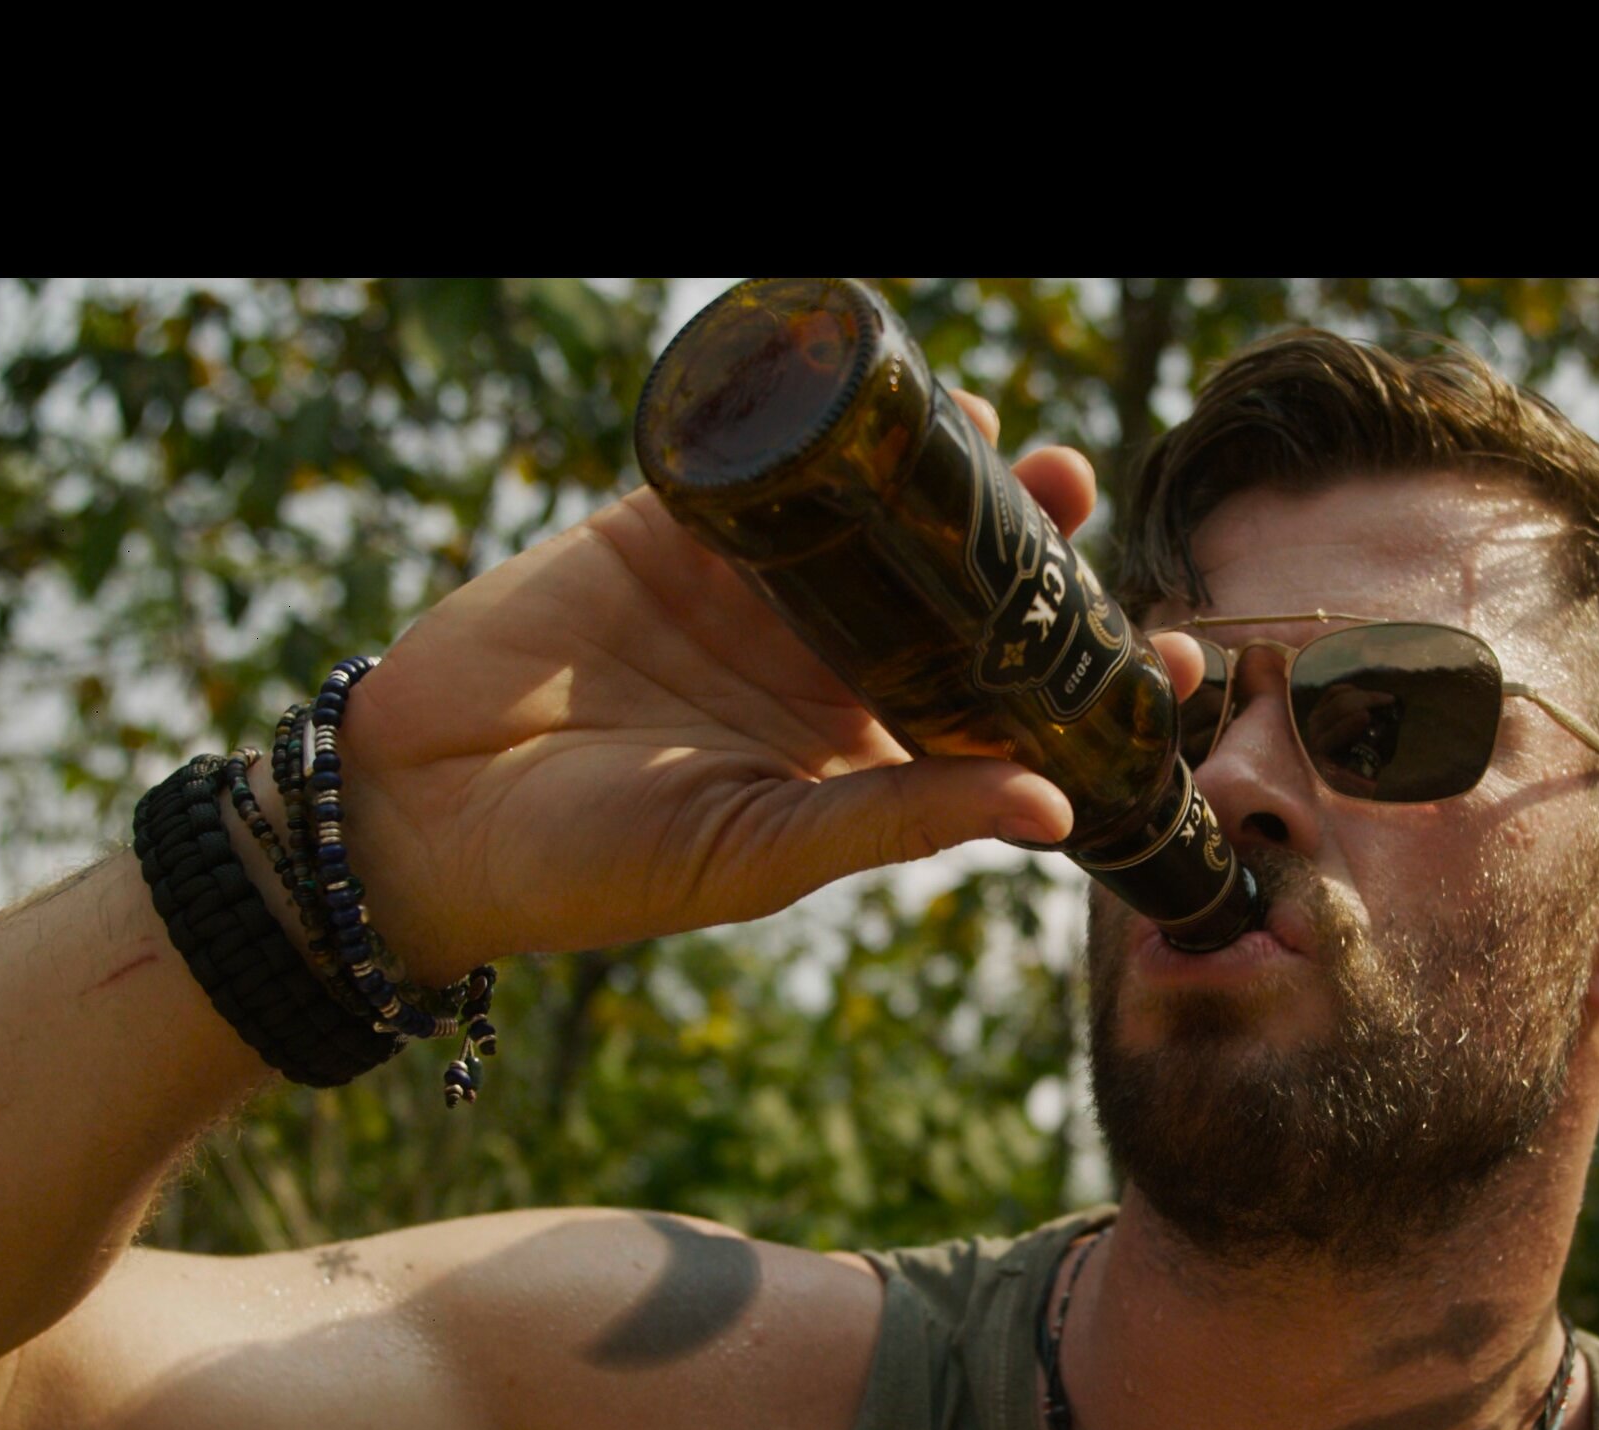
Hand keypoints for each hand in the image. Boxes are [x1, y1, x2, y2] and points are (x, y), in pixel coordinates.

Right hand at [319, 393, 1207, 978]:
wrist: (426, 814)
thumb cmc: (595, 870)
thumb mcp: (762, 854)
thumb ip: (899, 819)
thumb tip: (1051, 804)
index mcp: (861, 756)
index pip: (996, 707)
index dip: (1078, 677)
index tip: (1171, 651)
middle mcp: (821, 667)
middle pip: (950, 588)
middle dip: (1022, 544)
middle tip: (1078, 496)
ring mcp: (750, 592)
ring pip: (872, 515)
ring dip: (939, 474)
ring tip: (1007, 440)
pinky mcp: (670, 529)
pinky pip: (758, 465)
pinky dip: (812, 424)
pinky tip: (873, 391)